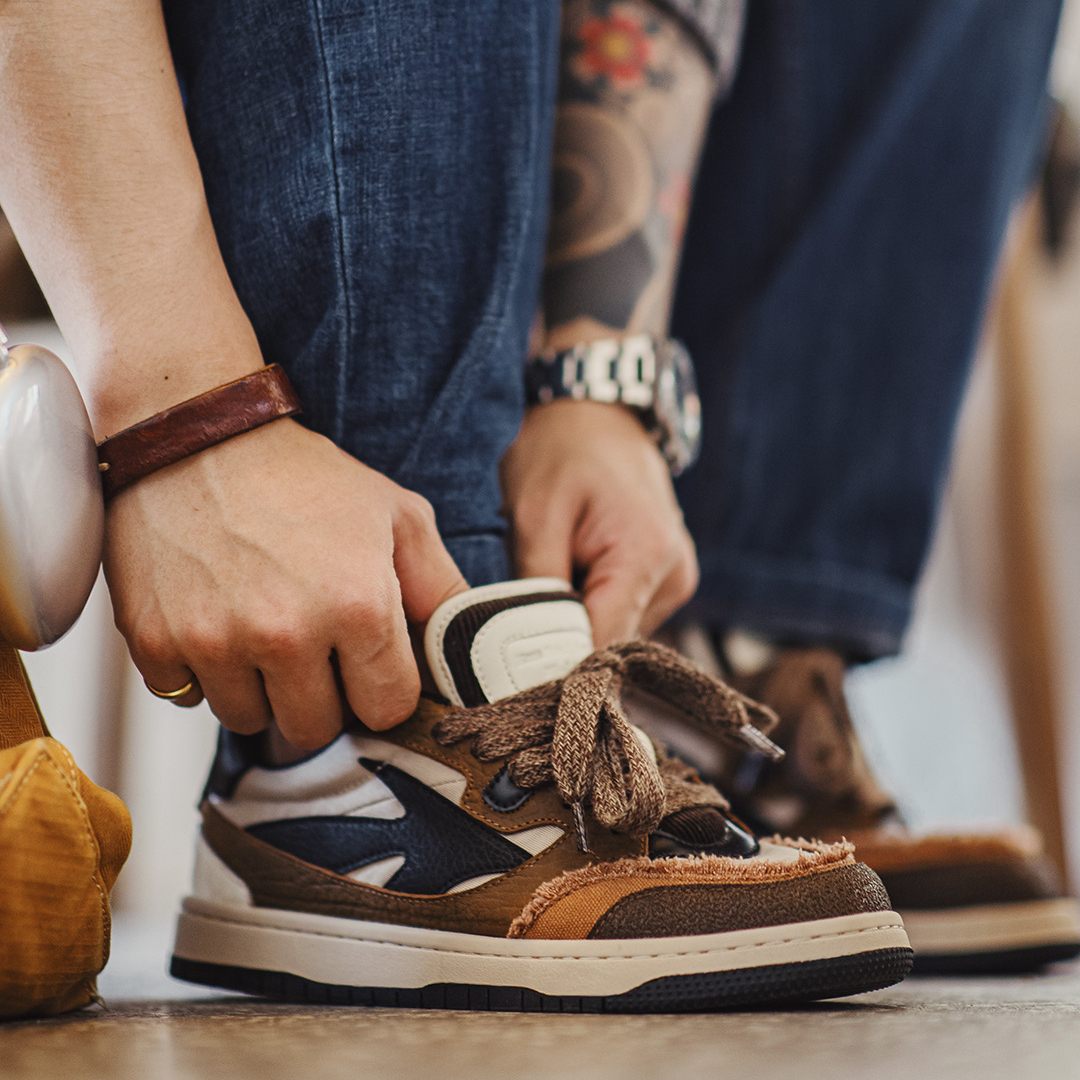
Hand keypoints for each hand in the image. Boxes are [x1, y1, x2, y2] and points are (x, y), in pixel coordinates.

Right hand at [105, 418, 466, 747]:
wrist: (197, 434)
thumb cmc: (306, 477)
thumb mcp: (398, 515)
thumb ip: (440, 588)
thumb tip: (468, 650)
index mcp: (359, 606)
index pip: (386, 710)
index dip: (380, 690)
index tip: (366, 667)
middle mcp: (287, 634)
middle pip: (316, 729)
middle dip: (322, 698)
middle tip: (313, 648)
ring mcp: (216, 642)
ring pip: (250, 721)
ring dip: (261, 690)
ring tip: (262, 630)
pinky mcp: (155, 642)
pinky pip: (189, 698)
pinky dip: (205, 673)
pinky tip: (216, 621)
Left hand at [501, 399, 697, 644]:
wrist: (598, 409)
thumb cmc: (561, 448)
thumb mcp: (534, 514)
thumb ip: (534, 590)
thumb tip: (525, 655)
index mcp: (646, 557)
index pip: (602, 646)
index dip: (556, 667)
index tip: (512, 677)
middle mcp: (674, 576)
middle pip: (611, 645)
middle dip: (563, 644)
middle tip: (511, 632)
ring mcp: (676, 579)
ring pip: (616, 633)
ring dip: (577, 624)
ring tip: (543, 587)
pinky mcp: (665, 578)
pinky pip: (622, 614)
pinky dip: (591, 607)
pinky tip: (567, 578)